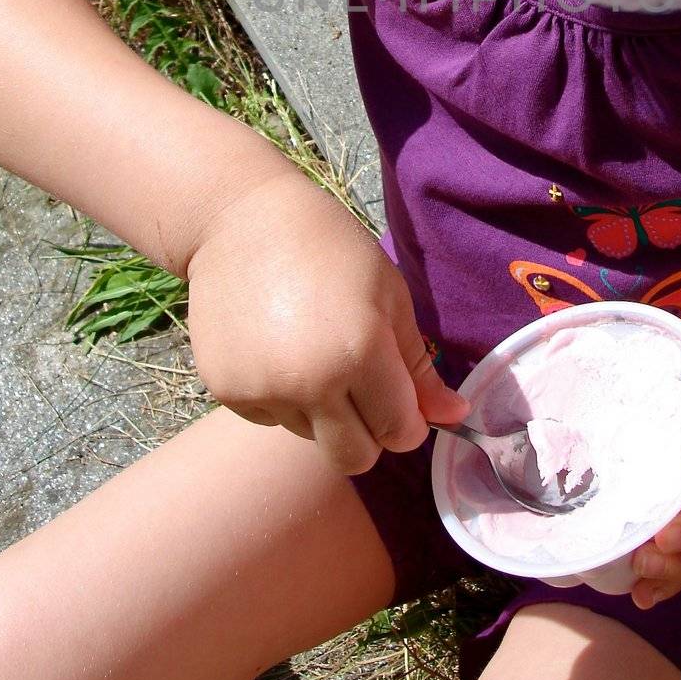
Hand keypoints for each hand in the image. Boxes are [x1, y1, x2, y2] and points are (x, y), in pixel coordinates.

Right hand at [184, 171, 468, 473]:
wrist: (240, 220)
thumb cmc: (331, 247)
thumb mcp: (390, 296)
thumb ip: (419, 367)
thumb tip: (456, 418)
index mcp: (361, 353)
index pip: (400, 433)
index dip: (408, 421)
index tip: (402, 399)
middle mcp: (309, 382)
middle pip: (354, 459)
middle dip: (369, 434)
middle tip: (363, 389)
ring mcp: (262, 390)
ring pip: (311, 436)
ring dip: (322, 412)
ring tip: (312, 351)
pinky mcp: (224, 391)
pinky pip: (271, 418)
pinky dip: (281, 397)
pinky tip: (276, 347)